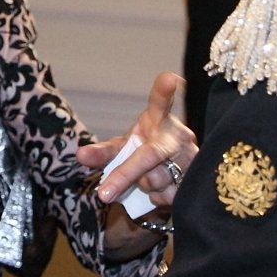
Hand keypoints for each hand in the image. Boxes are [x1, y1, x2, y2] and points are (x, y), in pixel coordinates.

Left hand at [77, 72, 197, 208]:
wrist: (175, 175)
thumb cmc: (146, 153)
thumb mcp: (124, 148)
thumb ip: (103, 152)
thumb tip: (80, 155)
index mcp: (160, 120)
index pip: (161, 103)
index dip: (164, 91)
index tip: (169, 79)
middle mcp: (179, 135)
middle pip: (149, 154)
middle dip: (124, 175)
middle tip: (102, 194)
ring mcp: (191, 158)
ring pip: (155, 180)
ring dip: (142, 186)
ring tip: (146, 178)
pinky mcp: (196, 181)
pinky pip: (165, 196)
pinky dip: (155, 198)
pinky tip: (161, 189)